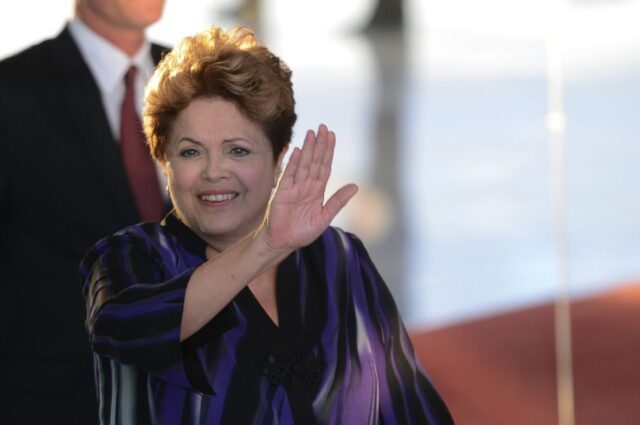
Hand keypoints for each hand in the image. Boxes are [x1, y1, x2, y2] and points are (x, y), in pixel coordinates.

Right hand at [260, 124, 357, 250]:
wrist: (284, 242)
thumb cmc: (303, 232)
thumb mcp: (325, 217)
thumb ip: (338, 201)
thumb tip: (355, 186)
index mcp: (318, 191)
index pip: (325, 166)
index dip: (329, 151)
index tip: (332, 135)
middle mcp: (307, 186)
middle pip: (315, 161)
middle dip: (320, 145)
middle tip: (323, 127)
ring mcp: (295, 187)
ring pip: (304, 164)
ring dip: (308, 149)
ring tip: (312, 133)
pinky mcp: (283, 192)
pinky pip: (290, 175)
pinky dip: (294, 163)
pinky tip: (299, 151)